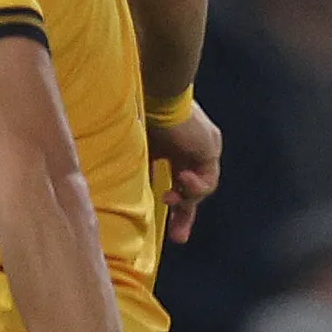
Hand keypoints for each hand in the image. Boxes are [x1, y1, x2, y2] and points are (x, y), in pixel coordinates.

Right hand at [148, 102, 220, 242]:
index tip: (167, 228)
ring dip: (186, 199)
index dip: (174, 204)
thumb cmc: (138, 115)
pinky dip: (194, 187)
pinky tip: (181, 181)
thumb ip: (138, 170)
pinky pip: (208, 181)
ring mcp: (205, 150)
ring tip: (169, 198)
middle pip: (194, 191)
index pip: (179, 182)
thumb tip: (121, 194)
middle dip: (185, 215)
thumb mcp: (137, 150)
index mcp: (176, 149)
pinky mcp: (210, 150)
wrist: (156, 94)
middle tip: (178, 238)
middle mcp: (194, 150)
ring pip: (202, 189)